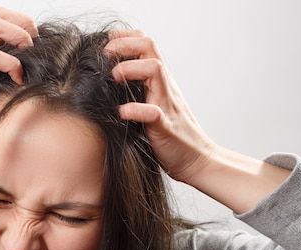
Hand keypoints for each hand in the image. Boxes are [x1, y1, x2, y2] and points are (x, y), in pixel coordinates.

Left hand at [104, 31, 289, 212]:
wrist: (196, 161)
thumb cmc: (170, 136)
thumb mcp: (151, 107)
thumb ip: (137, 93)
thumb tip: (104, 86)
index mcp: (159, 82)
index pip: (146, 45)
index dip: (125, 38)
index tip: (106, 43)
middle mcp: (164, 87)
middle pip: (150, 48)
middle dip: (125, 44)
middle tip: (105, 54)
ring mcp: (166, 105)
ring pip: (155, 70)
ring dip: (130, 69)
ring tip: (113, 78)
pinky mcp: (165, 127)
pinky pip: (152, 113)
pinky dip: (136, 110)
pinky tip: (121, 112)